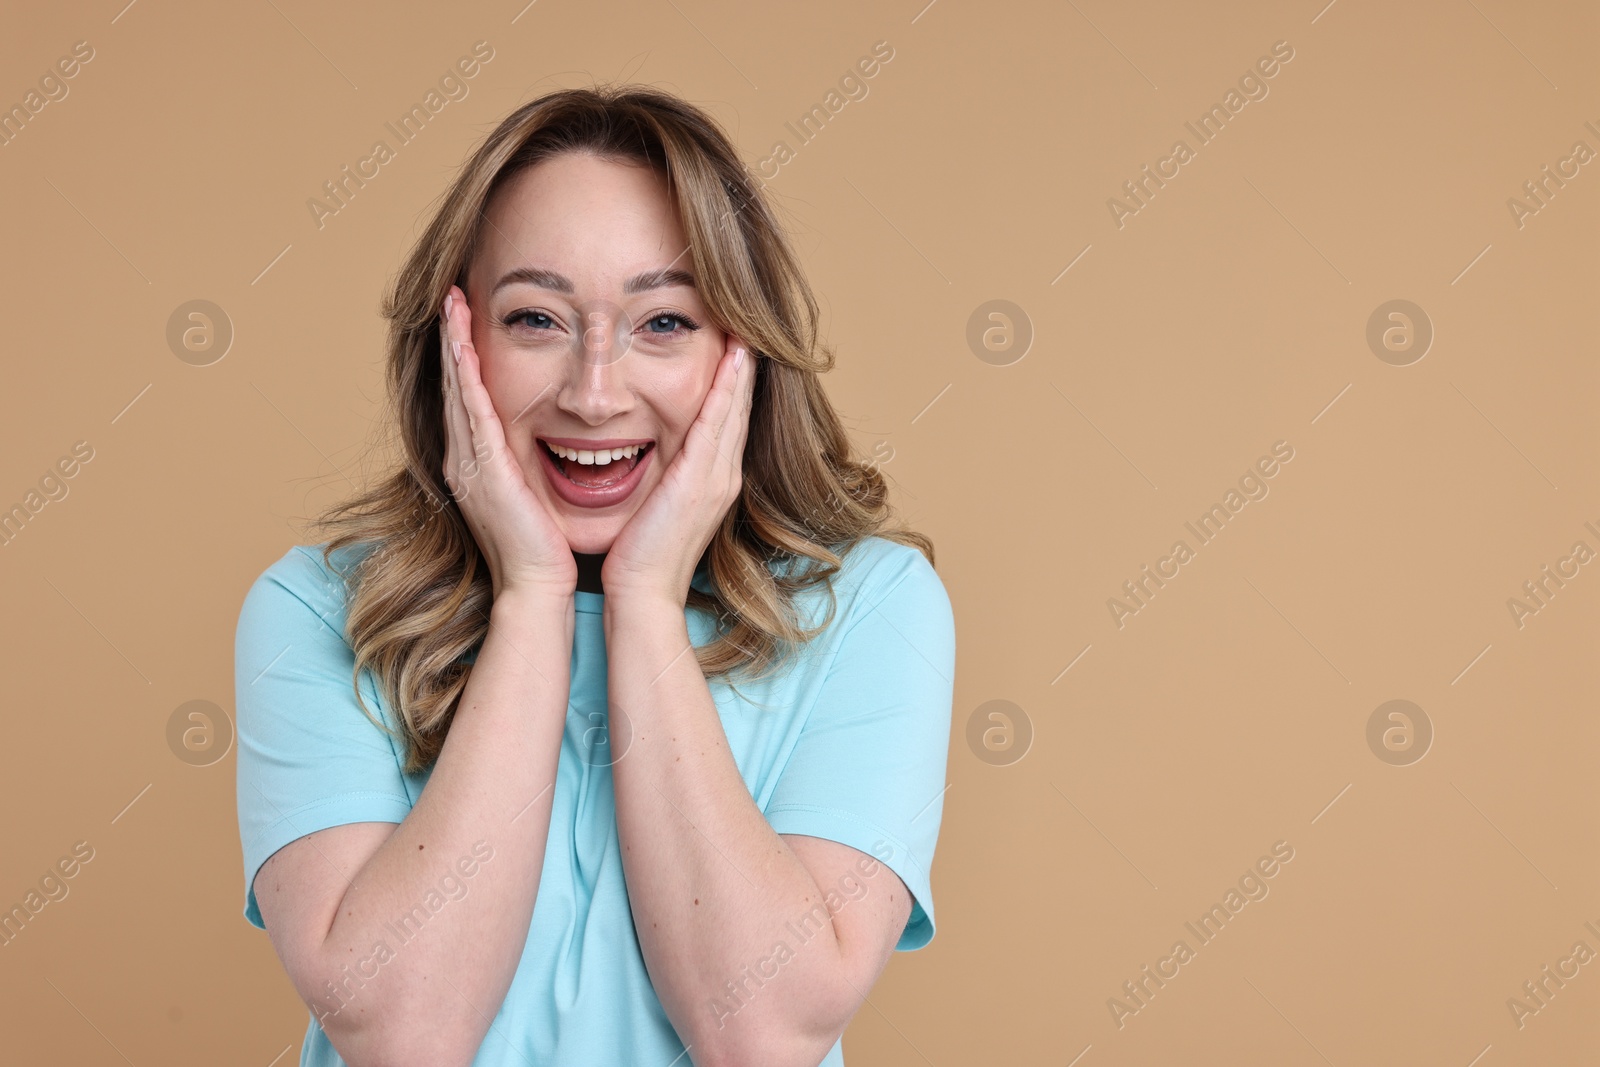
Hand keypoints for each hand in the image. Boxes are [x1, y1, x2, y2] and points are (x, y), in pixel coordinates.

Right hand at [439, 284, 577, 599]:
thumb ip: (533, 467)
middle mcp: (465, 460)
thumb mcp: (536, 496)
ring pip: (457, 389)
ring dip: (452, 344)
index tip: (467, 319)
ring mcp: (468, 465)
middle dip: (451, 339)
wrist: (537, 590)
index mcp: (480, 464)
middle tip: (450, 295)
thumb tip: (557, 440)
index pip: (470, 397)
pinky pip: (471, 411)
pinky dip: (464, 375)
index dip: (464, 357)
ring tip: (451, 303)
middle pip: (454, 385)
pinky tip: (462, 343)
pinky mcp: (482, 471)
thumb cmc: (546, 550)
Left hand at [601, 334, 755, 607]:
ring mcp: (718, 478)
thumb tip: (648, 453)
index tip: (732, 344)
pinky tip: (734, 357)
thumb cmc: (637, 556)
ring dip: (742, 368)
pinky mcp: (702, 479)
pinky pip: (719, 422)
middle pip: (740, 408)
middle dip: (743, 367)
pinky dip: (729, 388)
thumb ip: (660, 477)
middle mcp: (724, 475)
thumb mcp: (655, 506)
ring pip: (736, 408)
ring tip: (746, 327)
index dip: (733, 383)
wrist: (641, 594)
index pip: (726, 420)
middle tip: (747, 324)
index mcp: (712, 480)